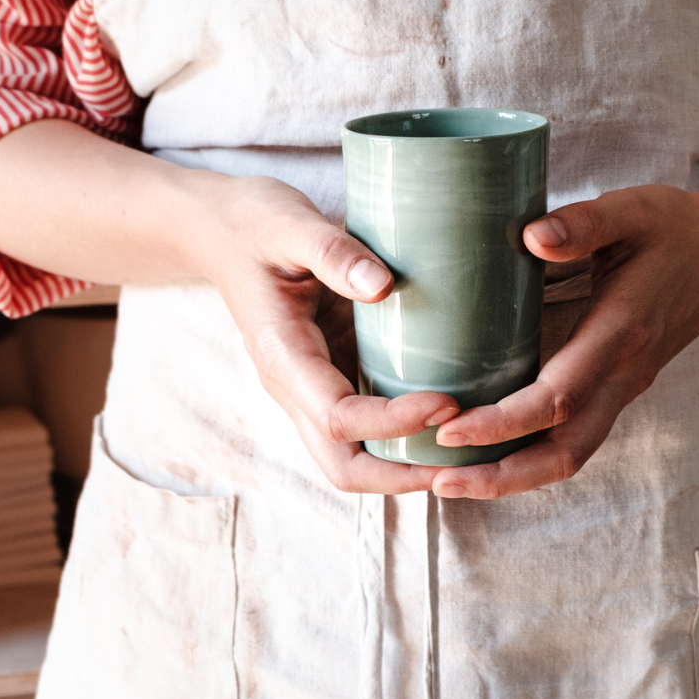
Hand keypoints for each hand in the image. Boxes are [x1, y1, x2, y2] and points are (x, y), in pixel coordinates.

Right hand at [196, 175, 451, 493]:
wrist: (225, 229)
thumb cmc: (257, 223)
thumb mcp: (290, 223)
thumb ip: (333, 252)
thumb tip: (381, 285)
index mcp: (282, 355)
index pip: (338, 417)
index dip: (394, 421)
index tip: (449, 403)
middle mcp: (294, 387)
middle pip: (342, 465)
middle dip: (402, 475)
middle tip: (467, 459)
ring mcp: (313, 389)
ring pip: (356, 456)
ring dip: (409, 465)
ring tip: (473, 453)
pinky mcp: (334, 379)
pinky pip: (369, 428)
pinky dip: (408, 438)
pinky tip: (457, 424)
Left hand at [422, 184, 698, 498]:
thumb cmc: (679, 230)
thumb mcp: (636, 210)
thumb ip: (586, 222)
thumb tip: (531, 238)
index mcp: (623, 333)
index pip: (559, 398)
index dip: (501, 422)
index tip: (448, 427)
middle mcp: (625, 374)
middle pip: (564, 452)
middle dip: (499, 475)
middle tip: (436, 479)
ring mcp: (623, 388)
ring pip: (569, 455)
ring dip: (510, 477)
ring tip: (447, 480)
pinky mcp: (616, 389)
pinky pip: (571, 438)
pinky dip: (525, 455)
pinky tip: (481, 453)